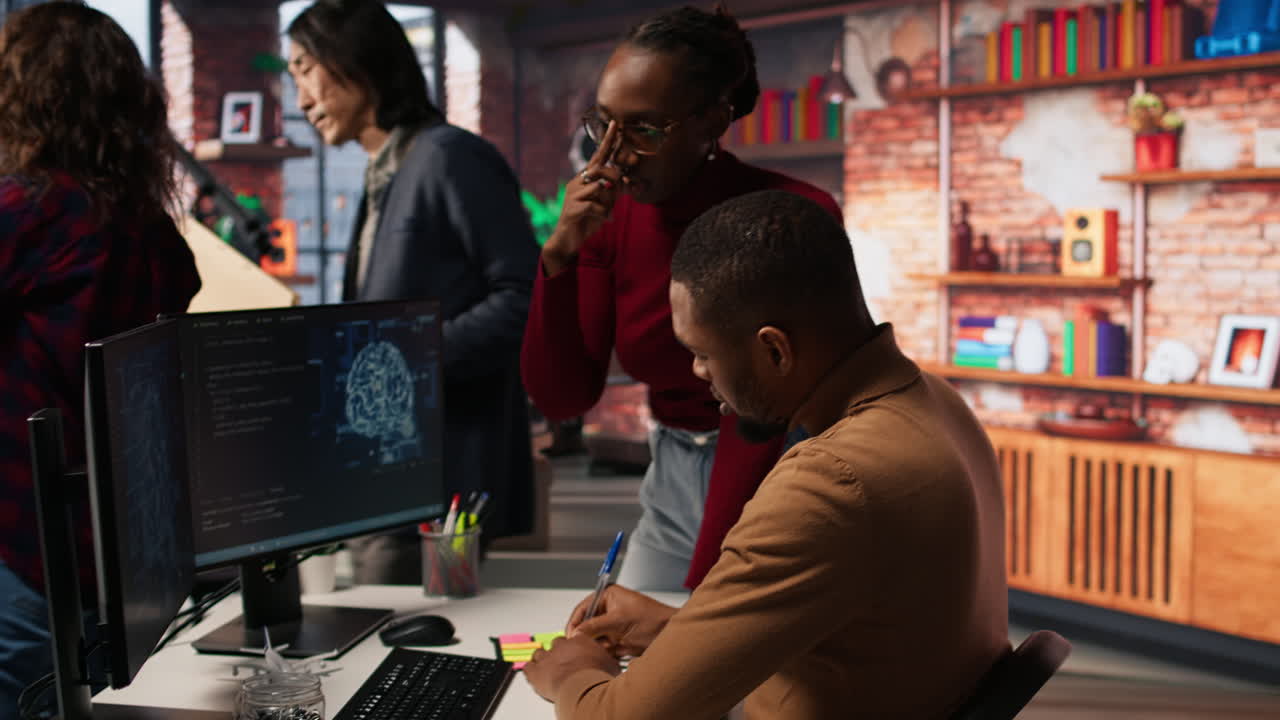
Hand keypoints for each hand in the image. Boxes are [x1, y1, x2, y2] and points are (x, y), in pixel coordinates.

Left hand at [524, 633, 620, 701]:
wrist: (584, 688)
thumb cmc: (597, 676)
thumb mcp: (610, 664)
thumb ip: (608, 659)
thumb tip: (613, 662)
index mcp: (580, 641)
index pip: (575, 638)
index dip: (575, 646)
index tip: (577, 652)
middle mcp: (562, 646)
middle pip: (556, 643)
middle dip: (559, 651)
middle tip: (563, 660)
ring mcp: (547, 658)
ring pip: (540, 653)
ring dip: (542, 659)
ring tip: (546, 666)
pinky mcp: (536, 672)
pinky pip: (528, 667)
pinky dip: (530, 670)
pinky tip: (533, 673)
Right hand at [541, 121, 625, 275]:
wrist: (568, 240)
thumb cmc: (587, 220)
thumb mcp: (605, 204)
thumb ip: (615, 191)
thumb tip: (625, 181)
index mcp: (585, 179)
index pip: (598, 156)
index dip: (607, 141)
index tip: (615, 123)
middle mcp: (577, 182)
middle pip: (600, 169)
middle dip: (613, 177)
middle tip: (618, 190)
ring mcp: (572, 195)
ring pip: (598, 188)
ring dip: (608, 202)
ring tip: (605, 213)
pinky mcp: (572, 209)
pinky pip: (595, 206)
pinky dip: (603, 214)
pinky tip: (603, 220)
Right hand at [564, 584, 676, 658]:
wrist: (670, 635)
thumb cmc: (652, 619)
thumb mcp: (619, 621)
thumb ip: (595, 626)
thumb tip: (576, 632)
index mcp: (608, 597)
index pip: (584, 608)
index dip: (575, 622)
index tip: (570, 635)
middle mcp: (608, 610)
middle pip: (586, 625)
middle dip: (585, 636)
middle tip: (581, 646)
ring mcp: (612, 626)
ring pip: (593, 638)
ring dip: (595, 646)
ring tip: (601, 649)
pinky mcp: (617, 640)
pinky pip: (602, 648)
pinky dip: (603, 652)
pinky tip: (610, 653)